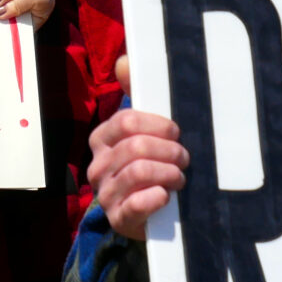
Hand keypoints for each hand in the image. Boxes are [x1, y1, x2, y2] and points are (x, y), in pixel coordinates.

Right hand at [89, 57, 188, 240]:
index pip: (126, 121)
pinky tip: (167, 197)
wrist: (154, 213)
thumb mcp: (147, 130)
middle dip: (169, 151)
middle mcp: (97, 166)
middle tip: (184, 158)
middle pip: (135, 146)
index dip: (158, 125)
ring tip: (180, 178)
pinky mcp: (118, 219)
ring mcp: (105, 194)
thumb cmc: (152, 164)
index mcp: (101, 138)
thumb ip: (137, 95)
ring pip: (138, 172)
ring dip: (168, 173)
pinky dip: (157, 197)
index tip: (176, 132)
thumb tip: (125, 61)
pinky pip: (136, 204)